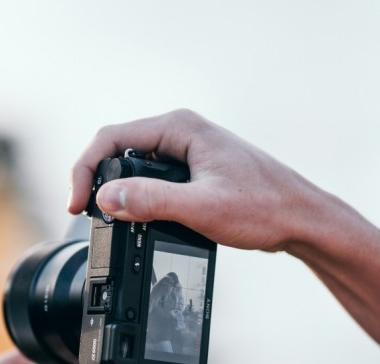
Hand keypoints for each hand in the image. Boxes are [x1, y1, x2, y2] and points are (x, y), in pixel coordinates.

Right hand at [69, 109, 323, 251]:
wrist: (301, 219)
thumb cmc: (263, 208)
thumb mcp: (201, 207)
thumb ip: (150, 200)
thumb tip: (105, 197)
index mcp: (180, 128)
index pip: (111, 138)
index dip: (86, 170)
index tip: (78, 204)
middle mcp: (182, 132)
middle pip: (118, 149)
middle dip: (98, 180)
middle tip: (88, 214)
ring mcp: (188, 150)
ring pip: (135, 165)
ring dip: (118, 190)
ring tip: (109, 218)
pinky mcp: (194, 170)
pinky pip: (153, 178)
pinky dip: (138, 196)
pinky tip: (138, 217)